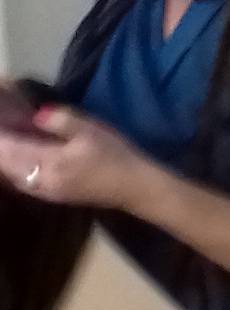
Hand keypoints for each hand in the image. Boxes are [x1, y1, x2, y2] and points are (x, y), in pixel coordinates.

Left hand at [0, 106, 156, 213]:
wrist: (135, 188)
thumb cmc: (115, 156)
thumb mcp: (89, 129)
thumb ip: (59, 119)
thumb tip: (36, 114)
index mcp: (49, 163)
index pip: (8, 149)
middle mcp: (41, 181)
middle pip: (5, 165)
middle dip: (0, 147)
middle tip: (2, 128)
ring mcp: (46, 191)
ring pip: (11, 175)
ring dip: (5, 159)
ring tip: (5, 140)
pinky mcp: (52, 195)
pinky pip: (22, 181)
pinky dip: (13, 168)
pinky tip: (15, 157)